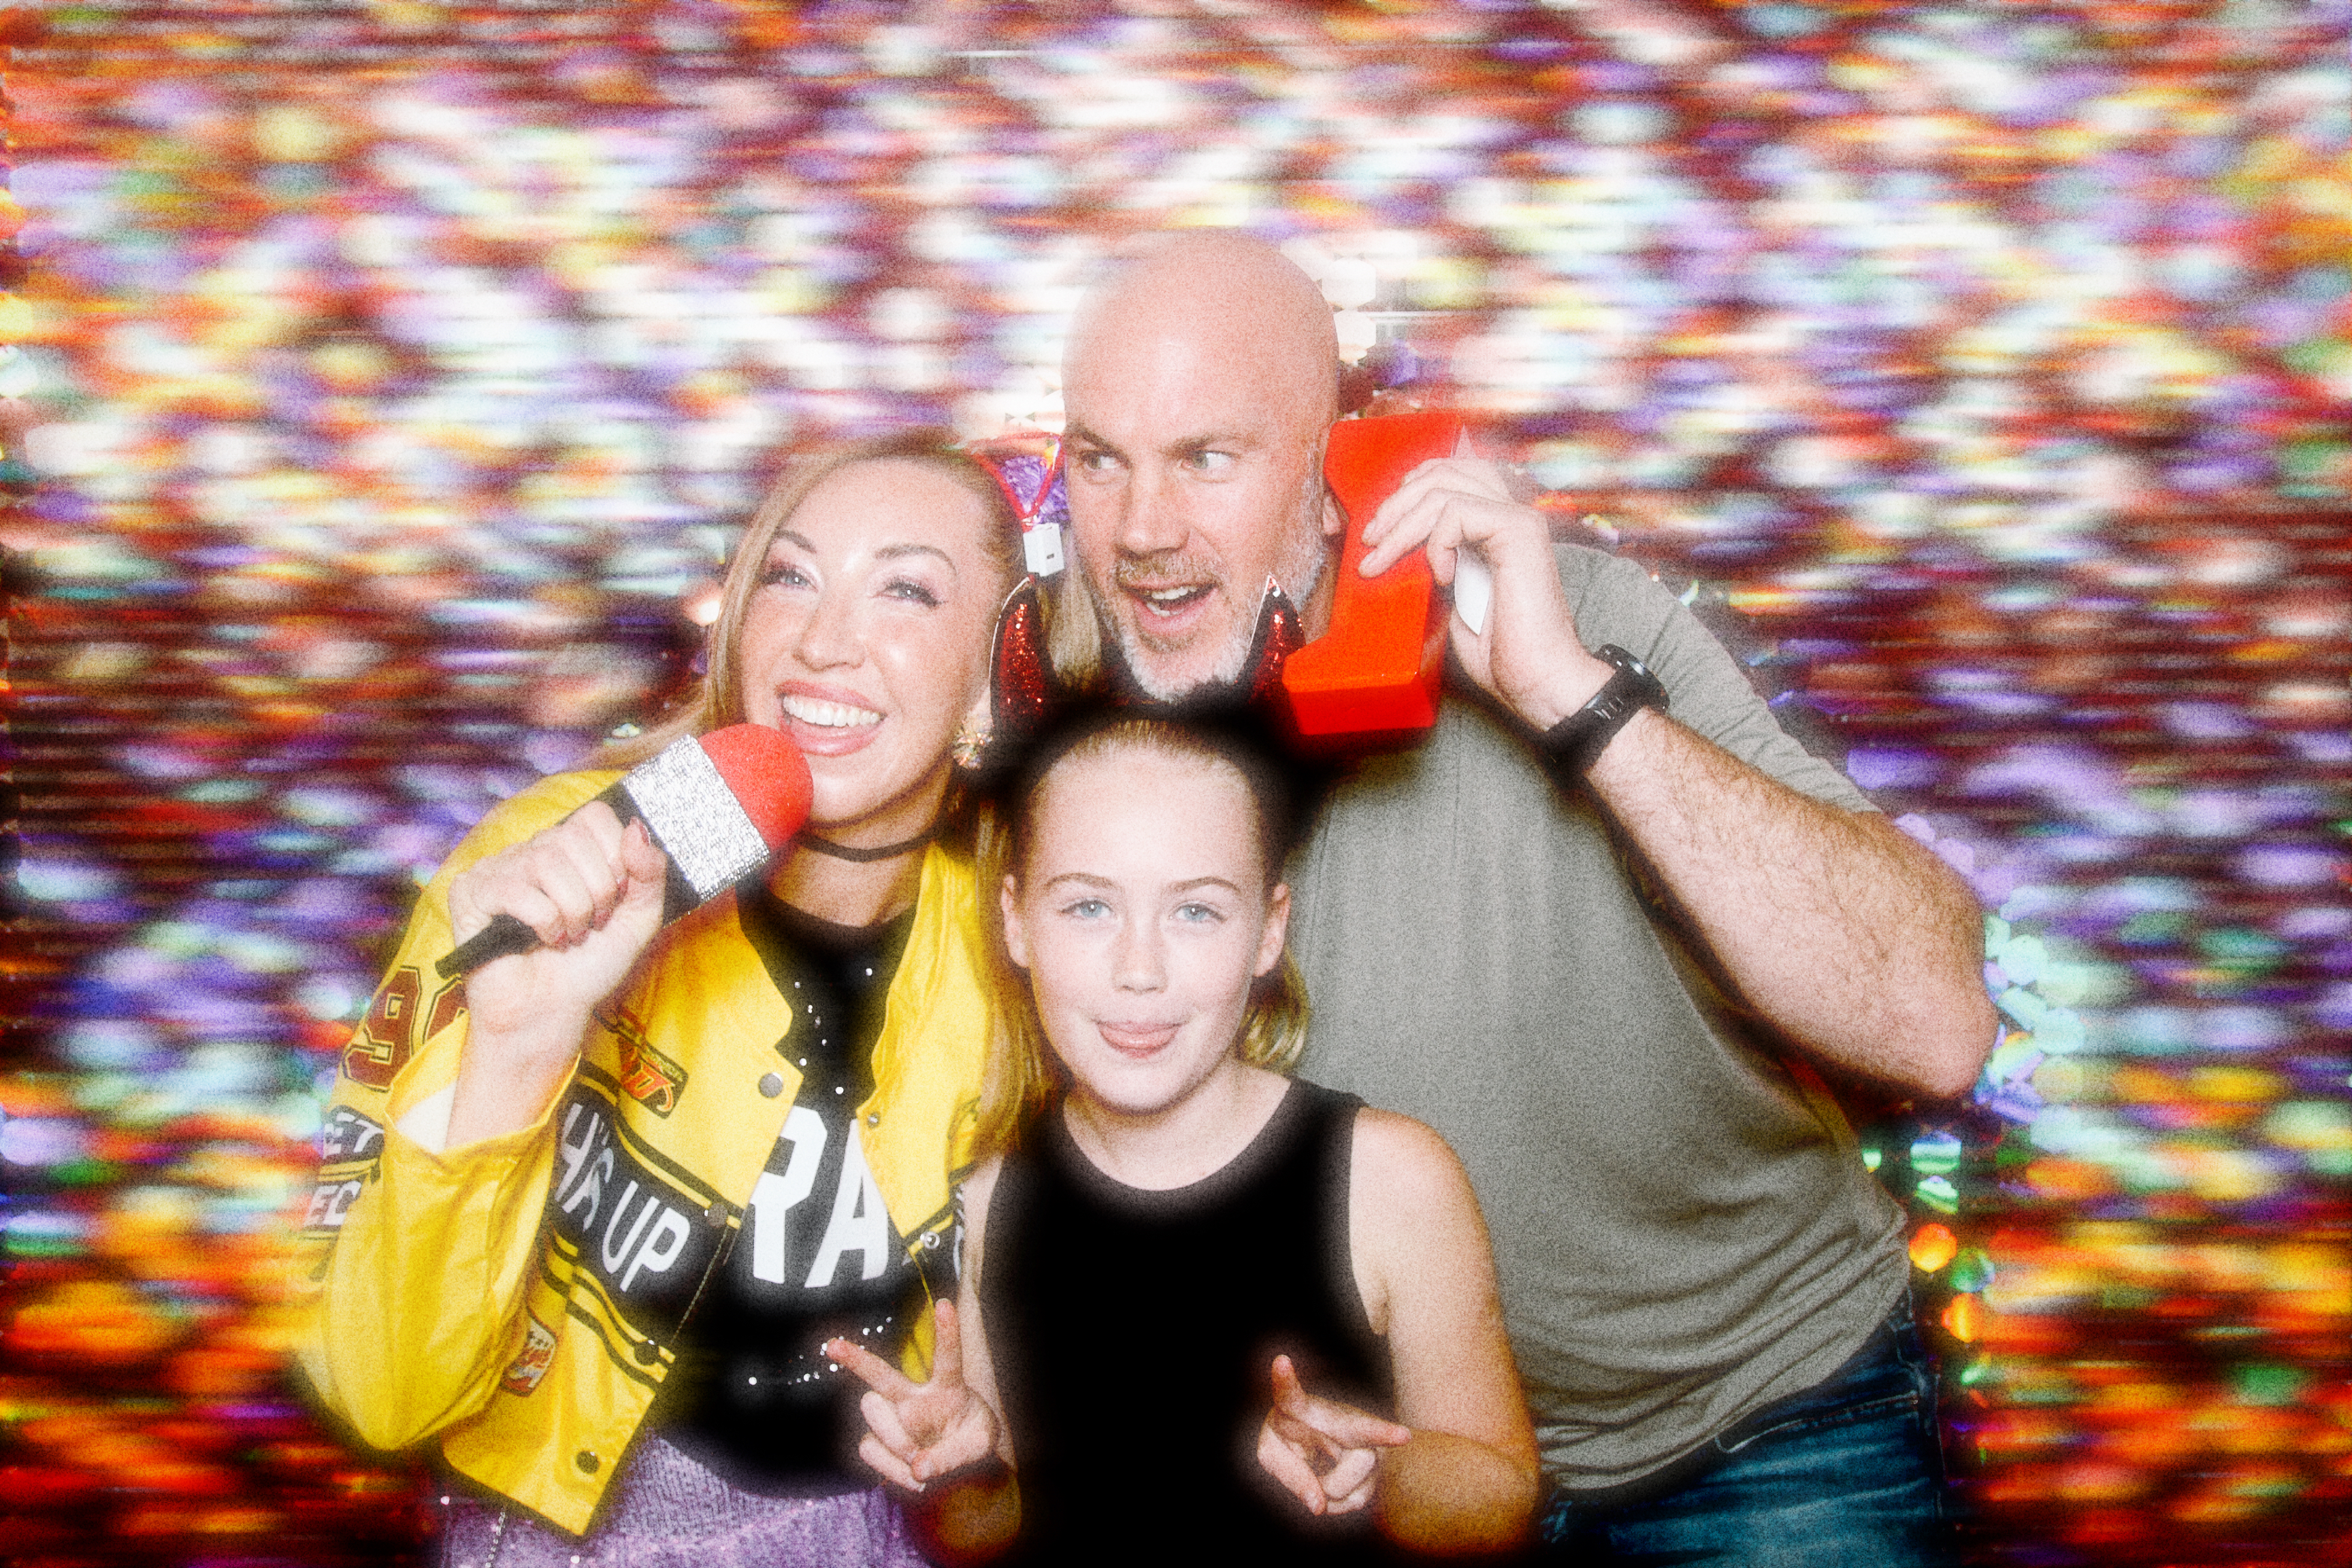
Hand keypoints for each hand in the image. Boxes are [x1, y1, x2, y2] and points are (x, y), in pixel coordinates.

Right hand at [446, 801, 670, 1034]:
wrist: (551, 1012)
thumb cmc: (589, 966)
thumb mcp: (638, 918)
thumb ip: (650, 872)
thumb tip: (636, 828)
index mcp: (567, 849)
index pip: (595, 816)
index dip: (616, 857)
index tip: (617, 896)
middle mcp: (530, 851)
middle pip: (573, 837)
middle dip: (598, 890)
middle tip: (592, 924)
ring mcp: (497, 868)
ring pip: (546, 861)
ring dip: (572, 909)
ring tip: (569, 935)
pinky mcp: (470, 893)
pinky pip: (514, 889)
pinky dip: (542, 921)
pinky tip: (542, 939)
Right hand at [826, 1299, 1000, 1491]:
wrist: (957, 1471)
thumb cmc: (971, 1445)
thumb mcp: (979, 1448)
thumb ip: (953, 1456)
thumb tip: (919, 1468)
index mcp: (947, 1389)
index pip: (947, 1357)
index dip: (946, 1332)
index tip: (944, 1303)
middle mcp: (914, 1397)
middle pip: (881, 1374)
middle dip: (856, 1357)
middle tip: (833, 1346)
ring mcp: (892, 1418)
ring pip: (873, 1413)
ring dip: (897, 1441)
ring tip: (921, 1462)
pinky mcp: (877, 1441)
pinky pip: (870, 1449)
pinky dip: (891, 1469)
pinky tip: (911, 1476)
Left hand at [1256, 1354, 1412, 1517]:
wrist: (1316, 1447)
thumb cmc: (1289, 1441)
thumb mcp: (1272, 1453)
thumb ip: (1288, 1473)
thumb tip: (1319, 1506)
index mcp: (1302, 1407)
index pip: (1290, 1395)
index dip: (1284, 1380)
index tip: (1279, 1361)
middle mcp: (1340, 1418)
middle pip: (1362, 1428)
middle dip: (1384, 1433)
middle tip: (1404, 1436)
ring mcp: (1365, 1443)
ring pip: (1342, 1483)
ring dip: (1326, 1490)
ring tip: (1322, 1470)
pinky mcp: (1376, 1466)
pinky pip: (1352, 1500)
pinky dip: (1336, 1503)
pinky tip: (1335, 1481)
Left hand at [1356, 440, 1613, 730]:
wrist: (1535, 679)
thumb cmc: (1500, 650)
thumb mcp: (1451, 597)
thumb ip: (1435, 561)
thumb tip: (1395, 544)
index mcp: (1498, 524)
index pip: (1451, 471)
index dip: (1408, 489)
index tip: (1378, 528)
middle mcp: (1512, 513)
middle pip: (1441, 472)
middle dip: (1394, 505)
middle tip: (1369, 541)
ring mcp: (1519, 519)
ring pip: (1442, 489)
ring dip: (1399, 526)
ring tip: (1382, 560)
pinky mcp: (1519, 532)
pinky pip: (1457, 512)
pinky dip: (1435, 544)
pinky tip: (1442, 577)